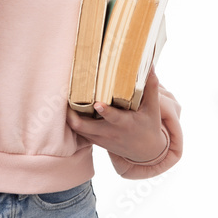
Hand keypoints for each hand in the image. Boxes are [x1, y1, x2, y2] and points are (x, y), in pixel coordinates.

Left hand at [67, 68, 181, 163]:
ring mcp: (101, 138)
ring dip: (70, 117)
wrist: (146, 152)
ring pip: (78, 130)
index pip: (113, 118)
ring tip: (64, 101)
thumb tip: (149, 65)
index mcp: (125, 123)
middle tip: (65, 99)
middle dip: (72, 115)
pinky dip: (73, 123)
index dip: (104, 111)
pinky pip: (80, 133)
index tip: (97, 103)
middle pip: (84, 127)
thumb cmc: (149, 125)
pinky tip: (70, 110)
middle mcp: (110, 132)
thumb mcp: (153, 108)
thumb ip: (150, 87)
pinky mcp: (96, 141)